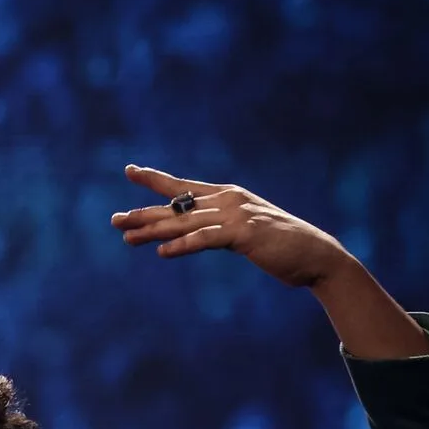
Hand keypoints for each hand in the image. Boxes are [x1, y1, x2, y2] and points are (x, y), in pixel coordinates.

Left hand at [111, 164, 353, 288]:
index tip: (130, 171)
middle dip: (143, 213)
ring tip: (127, 237)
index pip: (183, 187)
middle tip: (113, 220)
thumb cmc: (278, 246)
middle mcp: (229, 200)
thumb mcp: (240, 234)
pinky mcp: (245, 234)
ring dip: (154, 230)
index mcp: (227, 196)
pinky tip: (162, 252)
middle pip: (177, 206)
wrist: (315, 257)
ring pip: (186, 222)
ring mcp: (237, 215)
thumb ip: (213, 230)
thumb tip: (184, 236)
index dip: (155, 179)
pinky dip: (183, 244)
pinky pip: (206, 239)